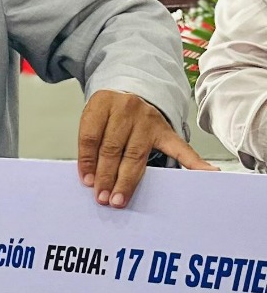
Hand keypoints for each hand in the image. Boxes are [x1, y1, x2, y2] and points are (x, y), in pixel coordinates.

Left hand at [77, 89, 216, 207]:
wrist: (130, 93)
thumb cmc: (108, 114)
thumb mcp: (92, 119)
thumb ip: (91, 145)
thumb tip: (90, 179)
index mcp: (101, 104)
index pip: (91, 137)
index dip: (88, 161)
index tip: (87, 183)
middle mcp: (126, 109)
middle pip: (113, 148)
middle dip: (106, 177)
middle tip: (103, 198)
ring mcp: (148, 120)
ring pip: (136, 155)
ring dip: (127, 180)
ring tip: (120, 199)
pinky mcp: (166, 130)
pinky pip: (181, 148)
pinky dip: (194, 162)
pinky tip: (206, 173)